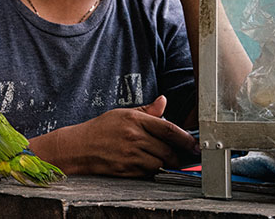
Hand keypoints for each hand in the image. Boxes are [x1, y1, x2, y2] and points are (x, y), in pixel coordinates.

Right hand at [60, 96, 197, 176]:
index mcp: (134, 120)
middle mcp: (134, 138)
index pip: (168, 129)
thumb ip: (146, 110)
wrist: (79, 147)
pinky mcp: (126, 170)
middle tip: (182, 155)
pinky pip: (148, 173)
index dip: (185, 138)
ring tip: (161, 158)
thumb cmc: (101, 129)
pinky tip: (146, 163)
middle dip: (178, 155)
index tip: (194, 144)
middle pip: (167, 150)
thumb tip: (163, 101)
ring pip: (160, 163)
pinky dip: (152, 170)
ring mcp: (130, 155)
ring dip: (165, 163)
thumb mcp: (122, 114)